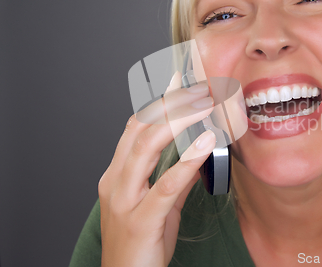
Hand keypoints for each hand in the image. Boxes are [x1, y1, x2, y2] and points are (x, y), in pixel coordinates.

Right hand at [98, 72, 215, 266]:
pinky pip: (164, 186)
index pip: (136, 127)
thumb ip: (176, 178)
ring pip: (147, 149)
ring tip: (203, 104)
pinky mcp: (140, 221)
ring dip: (177, 121)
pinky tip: (205, 142)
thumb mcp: (160, 205)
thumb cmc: (140, 243)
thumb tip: (197, 154)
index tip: (178, 79)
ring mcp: (124, 201)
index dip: (158, 101)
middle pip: (141, 130)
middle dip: (170, 103)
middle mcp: (116, 181)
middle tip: (196, 84)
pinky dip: (186, 160)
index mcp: (118, 175)